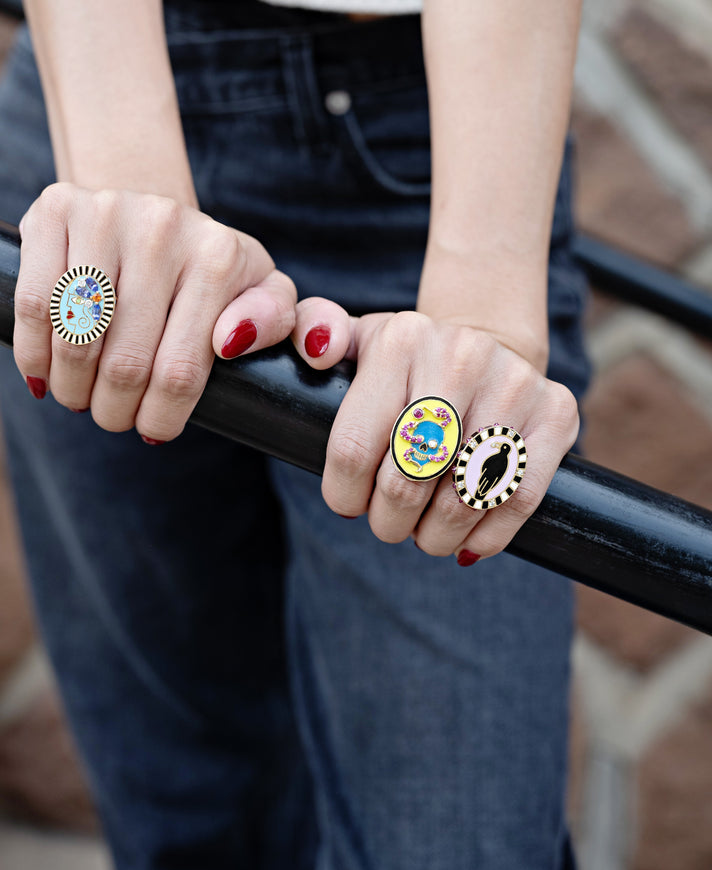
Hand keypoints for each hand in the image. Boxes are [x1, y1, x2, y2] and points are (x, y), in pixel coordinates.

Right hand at [14, 183, 296, 439]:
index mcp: (224, 256)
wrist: (155, 212)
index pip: (181, 371)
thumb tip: (235, 341)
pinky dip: (34, 354)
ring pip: (75, 338)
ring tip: (80, 399)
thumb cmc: (213, 273)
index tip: (154, 430)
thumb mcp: (263, 295)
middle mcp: (167, 226)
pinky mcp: (58, 208)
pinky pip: (34, 304)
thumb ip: (283, 324)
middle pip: (124, 363)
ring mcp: (109, 212)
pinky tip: (45, 373)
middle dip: (113, 411)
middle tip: (113, 417)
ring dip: (72, 389)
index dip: (161, 418)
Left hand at [292, 303, 578, 559]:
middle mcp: (461, 355)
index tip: (348, 503)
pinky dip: (487, 536)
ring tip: (423, 533)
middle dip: (389, 520)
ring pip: (463, 498)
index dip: (345, 494)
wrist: (486, 343)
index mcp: (401, 340)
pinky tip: (466, 540)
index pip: (353, 447)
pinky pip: (518, 499)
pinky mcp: (556, 413)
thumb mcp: (356, 338)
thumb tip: (317, 349)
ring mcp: (514, 384)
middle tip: (388, 524)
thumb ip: (312, 328)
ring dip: (435, 535)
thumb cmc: (406, 360)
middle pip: (408, 479)